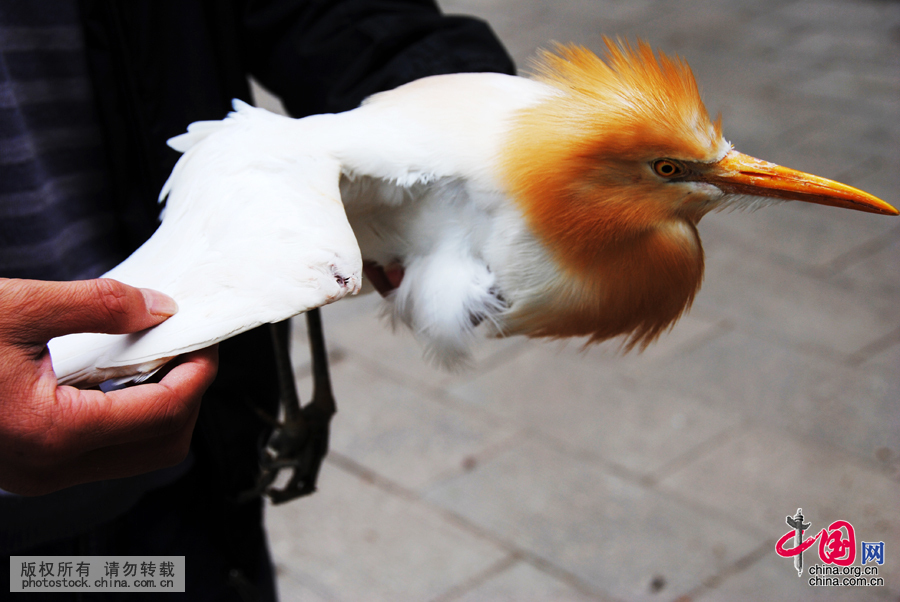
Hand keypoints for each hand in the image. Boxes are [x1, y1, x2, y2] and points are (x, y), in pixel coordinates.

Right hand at [0, 278, 217, 495]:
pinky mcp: (32, 466)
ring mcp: (39, 473)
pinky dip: (126, 415)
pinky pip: (104, 451)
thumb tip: (159, 309)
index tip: (206, 339)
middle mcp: (49, 468)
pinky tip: (120, 375)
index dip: (199, 373)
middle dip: (189, 395)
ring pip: (137, 454)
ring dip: (160, 407)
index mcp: (53, 433)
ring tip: (158, 357)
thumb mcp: (17, 309)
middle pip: (163, 445)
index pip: (164, 413)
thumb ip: (96, 306)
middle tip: (188, 348)